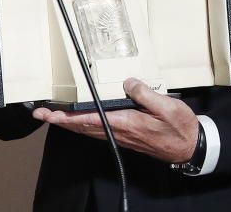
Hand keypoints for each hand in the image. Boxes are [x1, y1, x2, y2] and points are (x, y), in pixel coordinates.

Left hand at [31, 77, 199, 163]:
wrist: (190, 147)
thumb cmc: (180, 127)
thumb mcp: (166, 106)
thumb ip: (145, 93)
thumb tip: (126, 82)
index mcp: (126, 123)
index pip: (89, 120)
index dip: (67, 117)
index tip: (50, 114)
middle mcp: (119, 132)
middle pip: (82, 127)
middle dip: (60, 121)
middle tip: (41, 114)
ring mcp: (121, 136)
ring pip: (88, 130)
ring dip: (68, 124)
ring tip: (53, 117)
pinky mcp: (125, 136)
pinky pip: (97, 131)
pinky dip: (82, 126)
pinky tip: (78, 123)